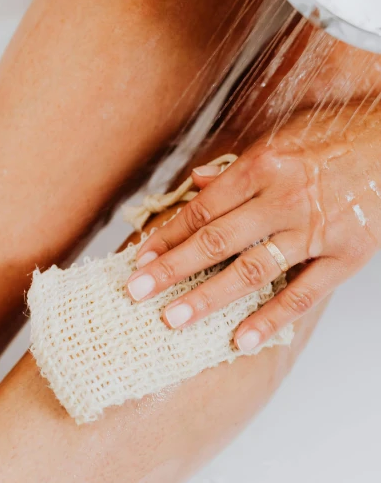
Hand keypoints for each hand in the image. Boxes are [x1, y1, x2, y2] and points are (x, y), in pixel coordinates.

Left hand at [127, 105, 380, 350]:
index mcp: (262, 167)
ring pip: (252, 270)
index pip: (202, 209)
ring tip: (174, 320)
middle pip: (216, 241)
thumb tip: (195, 182)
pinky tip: (240, 339)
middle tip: (136, 293)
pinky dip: (271, 318)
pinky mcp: (345, 255)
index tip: (140, 259)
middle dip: (172, 269)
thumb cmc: (331, 144)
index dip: (167, 235)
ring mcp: (315, 229)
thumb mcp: (279, 143)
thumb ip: (235, 168)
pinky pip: (303, 293)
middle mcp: (283, 198)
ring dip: (209, 297)